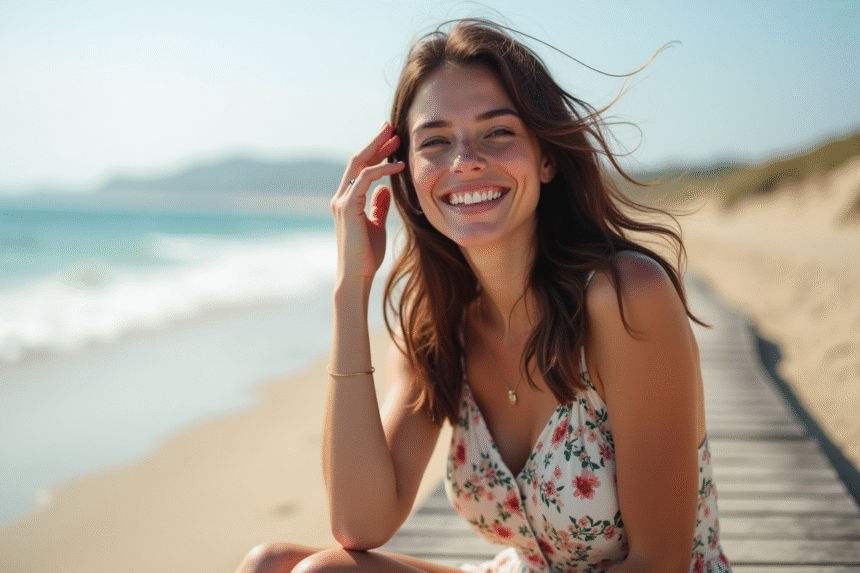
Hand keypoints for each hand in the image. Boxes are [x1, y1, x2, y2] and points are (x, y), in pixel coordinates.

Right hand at [331, 123, 404, 282]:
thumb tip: (385, 190)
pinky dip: (382, 170)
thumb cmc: (366, 255)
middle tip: (391, 126)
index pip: (360, 168)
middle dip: (374, 142)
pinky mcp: (348, 208)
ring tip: (396, 138)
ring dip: (377, 149)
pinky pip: (365, 180)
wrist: (356, 275)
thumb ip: (378, 206)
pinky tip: (398, 166)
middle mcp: (341, 196)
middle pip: (357, 160)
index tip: (391, 140)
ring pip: (358, 165)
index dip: (375, 152)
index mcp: (347, 199)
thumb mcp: (376, 224)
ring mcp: (342, 201)